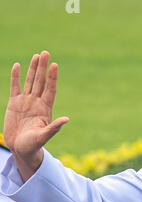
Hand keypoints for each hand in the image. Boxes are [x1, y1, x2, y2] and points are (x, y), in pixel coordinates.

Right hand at [4, 51, 68, 180]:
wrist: (21, 149)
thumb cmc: (34, 145)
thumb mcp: (44, 136)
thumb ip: (54, 128)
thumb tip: (66, 119)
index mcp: (45, 109)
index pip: (50, 89)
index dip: (52, 77)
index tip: (55, 65)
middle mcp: (37, 102)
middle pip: (41, 81)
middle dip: (43, 68)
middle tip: (45, 53)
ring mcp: (26, 102)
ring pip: (30, 82)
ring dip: (33, 69)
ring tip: (36, 56)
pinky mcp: (14, 104)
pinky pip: (15, 87)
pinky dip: (15, 77)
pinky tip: (18, 65)